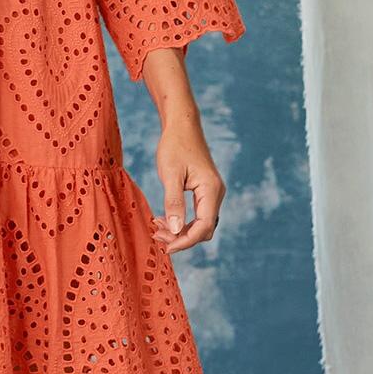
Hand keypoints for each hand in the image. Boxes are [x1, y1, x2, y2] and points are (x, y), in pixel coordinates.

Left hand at [151, 109, 224, 251]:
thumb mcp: (170, 174)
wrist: (182, 126)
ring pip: (200, 224)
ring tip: (157, 228)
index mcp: (211, 190)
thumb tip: (177, 230)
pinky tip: (164, 219)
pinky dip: (182, 221)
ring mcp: (212, 193)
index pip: (203, 227)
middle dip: (181, 238)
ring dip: (180, 231)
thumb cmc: (175, 146)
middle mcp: (216, 194)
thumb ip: (173, 203)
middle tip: (157, 236)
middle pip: (203, 229)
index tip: (166, 248)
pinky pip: (197, 214)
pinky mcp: (205, 191)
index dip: (185, 242)